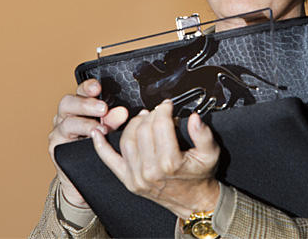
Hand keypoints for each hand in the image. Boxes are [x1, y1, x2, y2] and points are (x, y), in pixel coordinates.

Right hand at [48, 78, 128, 206]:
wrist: (86, 177)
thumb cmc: (97, 147)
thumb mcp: (108, 131)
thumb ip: (112, 120)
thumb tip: (122, 111)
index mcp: (79, 107)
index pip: (81, 91)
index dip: (87, 87)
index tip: (98, 87)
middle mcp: (65, 116)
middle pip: (68, 102)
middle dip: (85, 104)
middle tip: (103, 108)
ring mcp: (58, 132)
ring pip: (65, 122)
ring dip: (84, 124)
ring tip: (101, 129)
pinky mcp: (55, 148)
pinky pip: (61, 141)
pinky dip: (75, 140)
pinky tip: (88, 141)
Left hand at [91, 100, 220, 217]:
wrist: (193, 201)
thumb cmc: (200, 176)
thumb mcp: (210, 154)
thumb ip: (203, 134)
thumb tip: (194, 118)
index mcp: (170, 163)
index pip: (160, 125)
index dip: (164, 109)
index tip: (168, 105)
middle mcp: (150, 171)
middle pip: (143, 130)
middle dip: (151, 114)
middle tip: (159, 112)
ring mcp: (136, 176)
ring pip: (127, 139)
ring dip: (133, 124)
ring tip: (143, 118)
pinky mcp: (127, 180)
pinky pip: (109, 160)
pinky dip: (101, 145)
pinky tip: (97, 132)